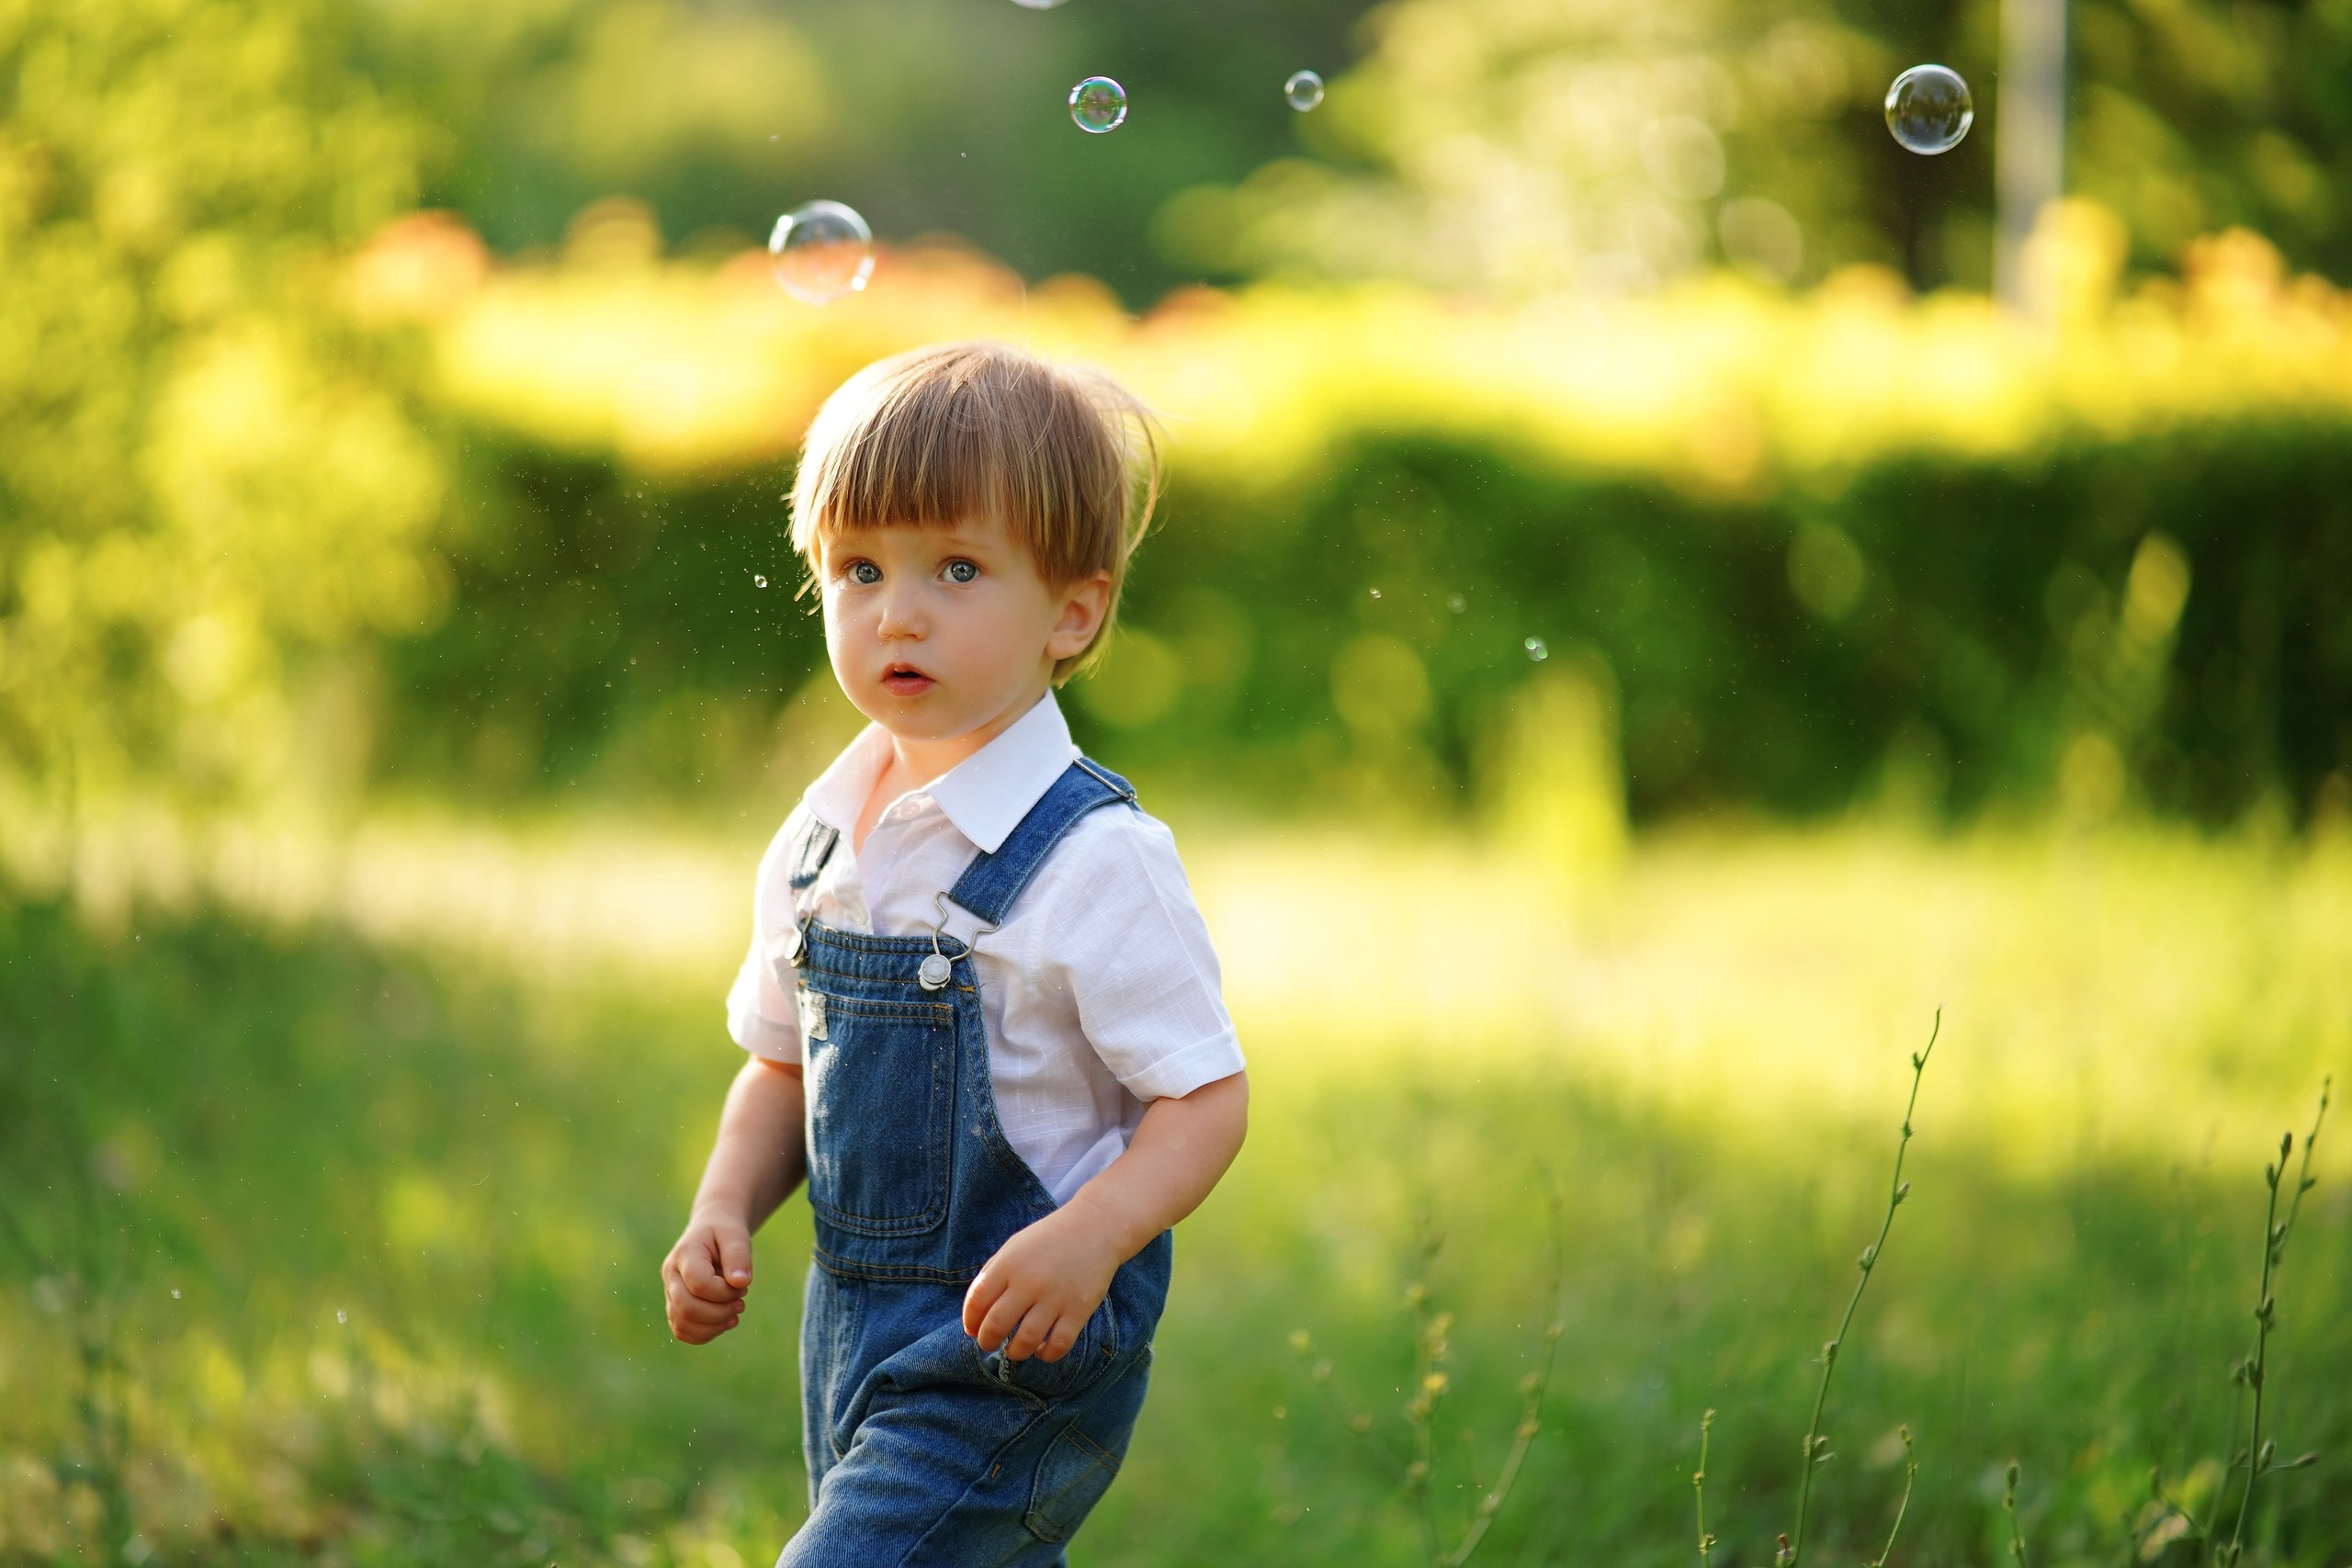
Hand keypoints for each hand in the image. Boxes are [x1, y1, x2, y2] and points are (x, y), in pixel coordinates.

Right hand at [664, 1210, 754, 1344]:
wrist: (712, 1232)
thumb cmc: (725, 1233)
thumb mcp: (736, 1235)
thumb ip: (738, 1255)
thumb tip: (741, 1282)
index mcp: (684, 1254)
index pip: (699, 1284)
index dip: (725, 1292)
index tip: (743, 1285)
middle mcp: (671, 1275)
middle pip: (687, 1308)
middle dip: (721, 1312)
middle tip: (741, 1302)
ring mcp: (670, 1292)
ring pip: (683, 1324)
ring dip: (715, 1326)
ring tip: (734, 1313)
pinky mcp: (675, 1306)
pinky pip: (682, 1331)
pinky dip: (706, 1333)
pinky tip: (724, 1322)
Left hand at [962, 1206, 1123, 1362]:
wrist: (1094, 1227)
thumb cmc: (1048, 1240)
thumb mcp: (1014, 1247)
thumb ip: (992, 1276)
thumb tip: (975, 1318)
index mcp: (1009, 1264)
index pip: (977, 1301)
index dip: (970, 1321)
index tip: (973, 1330)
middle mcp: (1029, 1282)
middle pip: (996, 1325)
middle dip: (987, 1342)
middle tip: (990, 1344)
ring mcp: (1055, 1297)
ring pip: (1025, 1341)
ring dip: (1014, 1352)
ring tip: (1014, 1349)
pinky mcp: (1079, 1310)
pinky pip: (1058, 1345)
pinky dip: (1046, 1355)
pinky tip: (1042, 1349)